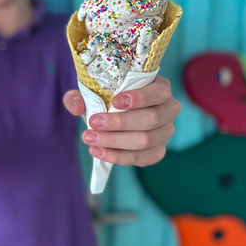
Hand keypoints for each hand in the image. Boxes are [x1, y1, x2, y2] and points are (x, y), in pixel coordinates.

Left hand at [63, 76, 179, 165]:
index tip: (115, 101)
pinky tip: (98, 151)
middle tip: (94, 122)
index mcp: (158, 88)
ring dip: (115, 141)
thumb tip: (77, 107)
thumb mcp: (91, 92)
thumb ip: (79, 96)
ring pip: (146, 140)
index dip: (141, 97)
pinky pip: (143, 158)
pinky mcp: (158, 151)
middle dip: (120, 122)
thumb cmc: (106, 98)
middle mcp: (168, 109)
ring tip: (90, 138)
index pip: (159, 92)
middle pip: (152, 119)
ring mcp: (165, 132)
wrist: (111, 116)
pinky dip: (118, 157)